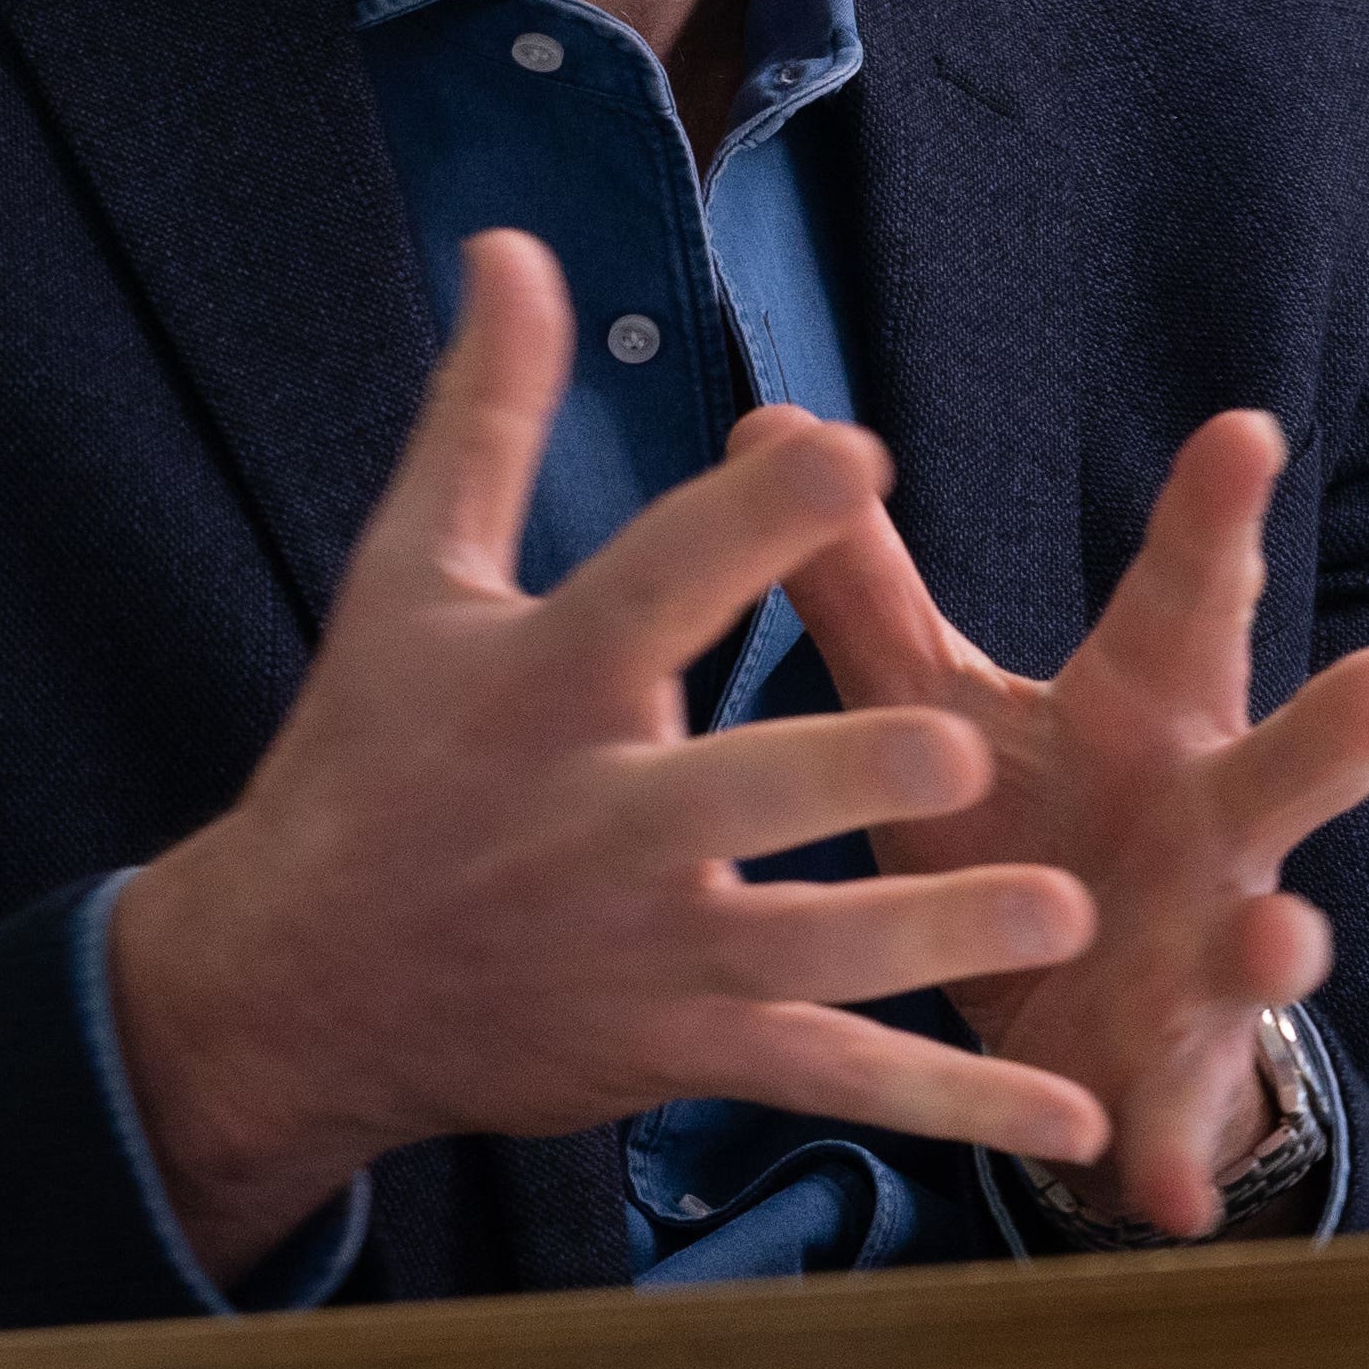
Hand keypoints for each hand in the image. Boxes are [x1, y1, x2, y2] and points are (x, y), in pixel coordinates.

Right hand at [109, 233, 1109, 1279]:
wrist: (296, 985)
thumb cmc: (372, 753)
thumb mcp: (410, 578)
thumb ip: (486, 413)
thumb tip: (513, 242)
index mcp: (546, 685)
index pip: (656, 588)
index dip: (750, 522)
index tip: (849, 453)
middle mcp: (601, 824)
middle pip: (745, 792)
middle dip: (848, 777)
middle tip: (963, 749)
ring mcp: (649, 952)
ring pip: (815, 951)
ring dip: (939, 938)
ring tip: (1065, 914)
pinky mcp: (680, 1050)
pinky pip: (833, 1079)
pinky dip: (952, 1109)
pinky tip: (1072, 1125)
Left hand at [762, 403, 1368, 1239]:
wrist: (1066, 1016)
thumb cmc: (1016, 823)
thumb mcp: (934, 705)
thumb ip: (862, 584)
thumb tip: (772, 429)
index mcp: (1150, 713)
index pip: (1186, 599)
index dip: (1214, 517)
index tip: (1243, 431)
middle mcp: (1207, 820)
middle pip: (1286, 761)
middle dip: (1345, 725)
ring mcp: (1204, 953)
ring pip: (1268, 940)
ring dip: (1279, 943)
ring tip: (1281, 936)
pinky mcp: (1166, 1077)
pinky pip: (1179, 1120)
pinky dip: (1177, 1157)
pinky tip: (1173, 1195)